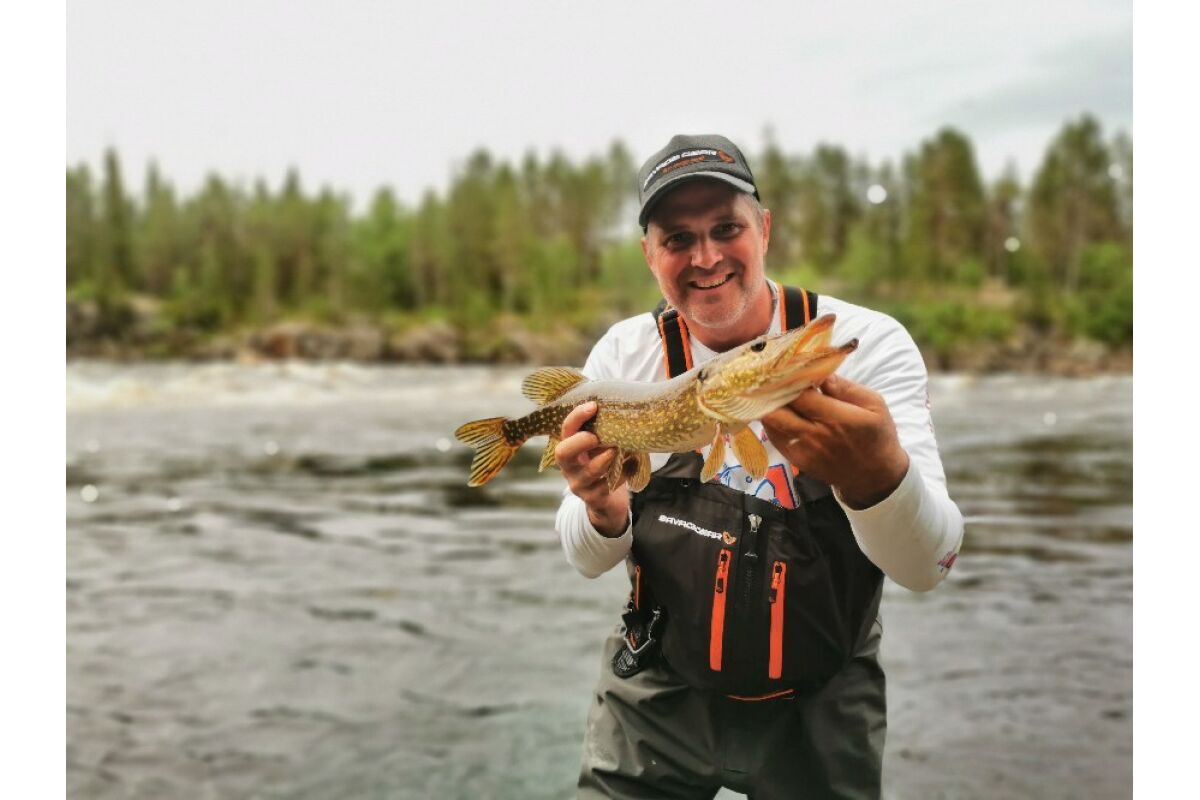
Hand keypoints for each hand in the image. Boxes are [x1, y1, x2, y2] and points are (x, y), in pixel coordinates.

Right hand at [554, 402, 630, 537]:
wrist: (606, 501)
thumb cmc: (603, 464)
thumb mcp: (598, 447)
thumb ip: (602, 430)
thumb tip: (623, 401)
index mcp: (569, 448)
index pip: (565, 430)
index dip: (577, 417)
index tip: (593, 406)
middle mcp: (569, 467)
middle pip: (563, 453)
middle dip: (580, 441)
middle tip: (596, 436)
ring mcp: (580, 484)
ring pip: (591, 470)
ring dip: (607, 457)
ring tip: (619, 449)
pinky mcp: (594, 498)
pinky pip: (610, 484)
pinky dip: (624, 472)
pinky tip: (633, 464)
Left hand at [761, 375, 909, 509]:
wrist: (874, 476)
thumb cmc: (877, 435)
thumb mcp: (873, 404)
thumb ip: (845, 387)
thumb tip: (820, 372)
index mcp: (836, 418)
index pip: (800, 393)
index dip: (790, 377)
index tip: (789, 366)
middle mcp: (815, 434)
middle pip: (777, 408)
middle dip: (772, 390)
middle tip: (774, 377)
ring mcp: (802, 449)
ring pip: (770, 422)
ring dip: (768, 404)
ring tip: (773, 391)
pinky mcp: (796, 459)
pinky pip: (773, 436)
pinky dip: (772, 420)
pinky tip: (780, 410)